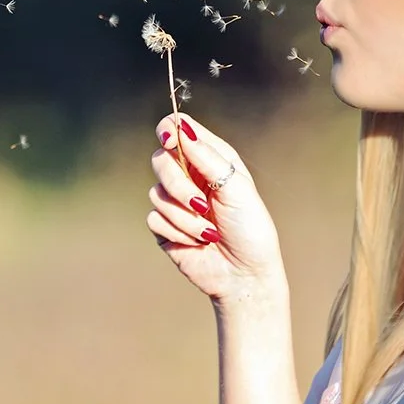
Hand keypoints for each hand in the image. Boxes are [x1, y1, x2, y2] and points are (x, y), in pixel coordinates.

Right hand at [146, 113, 286, 303]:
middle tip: (201, 203)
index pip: (178, 129)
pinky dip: (177, 231)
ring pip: (156, 192)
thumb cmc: (250, 228)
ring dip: (185, 216)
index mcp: (211, 159)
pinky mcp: (165, 227)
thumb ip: (207, 157)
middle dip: (178, 184)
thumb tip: (180, 128)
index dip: (169, 130)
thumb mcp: (235, 187)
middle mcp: (190, 176)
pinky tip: (197, 242)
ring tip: (208, 232)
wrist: (245, 275)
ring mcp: (176, 201)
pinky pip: (154, 218)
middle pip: (160, 159)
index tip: (170, 141)